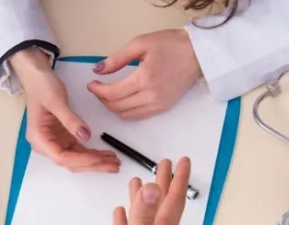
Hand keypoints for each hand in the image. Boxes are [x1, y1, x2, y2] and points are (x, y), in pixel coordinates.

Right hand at [11, 48, 120, 172]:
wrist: (37, 78)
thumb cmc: (42, 87)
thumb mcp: (56, 101)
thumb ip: (70, 120)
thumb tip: (86, 136)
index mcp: (39, 138)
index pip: (61, 157)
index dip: (81, 159)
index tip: (99, 157)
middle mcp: (46, 145)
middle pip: (71, 162)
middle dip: (93, 165)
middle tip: (113, 164)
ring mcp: (56, 142)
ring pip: (77, 159)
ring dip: (95, 161)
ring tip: (114, 161)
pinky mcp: (64, 138)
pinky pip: (80, 150)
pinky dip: (93, 153)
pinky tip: (106, 154)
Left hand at [87, 30, 201, 119]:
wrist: (197, 54)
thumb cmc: (170, 44)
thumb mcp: (140, 44)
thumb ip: (117, 59)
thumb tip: (98, 70)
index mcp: (144, 78)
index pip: (112, 93)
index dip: (97, 91)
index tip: (91, 84)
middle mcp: (151, 96)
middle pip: (117, 107)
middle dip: (102, 100)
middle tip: (98, 88)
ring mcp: (159, 104)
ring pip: (127, 115)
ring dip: (113, 108)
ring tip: (108, 95)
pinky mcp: (164, 108)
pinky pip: (139, 116)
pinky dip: (126, 112)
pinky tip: (122, 101)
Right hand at [108, 157, 191, 224]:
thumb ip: (142, 220)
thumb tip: (153, 186)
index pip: (171, 202)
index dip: (177, 180)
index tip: (183, 159)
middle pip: (161, 207)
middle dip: (163, 185)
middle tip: (163, 163)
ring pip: (146, 221)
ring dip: (143, 201)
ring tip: (137, 183)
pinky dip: (128, 224)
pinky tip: (121, 218)